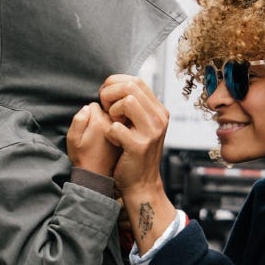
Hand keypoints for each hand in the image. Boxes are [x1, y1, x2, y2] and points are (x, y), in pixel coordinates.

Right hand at [67, 102, 120, 176]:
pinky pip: (122, 125)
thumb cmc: (82, 158)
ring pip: (115, 116)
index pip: (94, 105)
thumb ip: (78, 120)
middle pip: (107, 109)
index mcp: (98, 121)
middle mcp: (113, 123)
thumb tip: (87, 107)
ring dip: (110, 122)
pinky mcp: (128, 136)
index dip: (88, 115)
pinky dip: (118, 129)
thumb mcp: (73, 140)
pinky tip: (112, 140)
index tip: (87, 128)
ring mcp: (122, 129)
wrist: (98, 176)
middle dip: (100, 116)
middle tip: (95, 133)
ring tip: (103, 138)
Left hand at [99, 75, 168, 198]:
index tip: (106, 97)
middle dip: (110, 93)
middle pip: (131, 86)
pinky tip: (113, 140)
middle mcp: (159, 118)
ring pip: (127, 101)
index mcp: (159, 110)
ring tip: (112, 123)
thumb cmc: (134, 152)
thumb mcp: (141, 125)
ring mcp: (152, 132)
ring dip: (112, 111)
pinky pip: (116, 127)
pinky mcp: (139, 146)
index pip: (136, 81)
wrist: (141, 183)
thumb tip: (117, 84)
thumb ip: (135, 106)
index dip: (115, 83)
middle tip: (105, 108)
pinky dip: (109, 132)